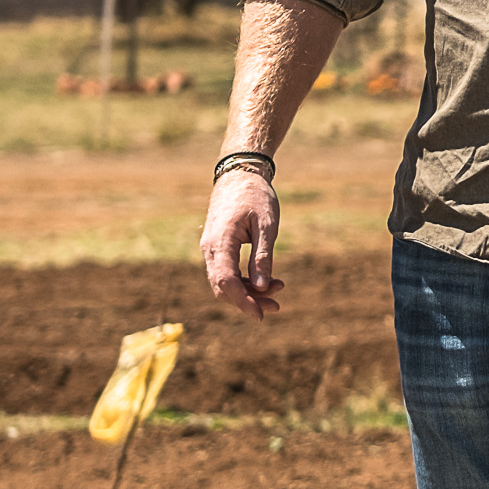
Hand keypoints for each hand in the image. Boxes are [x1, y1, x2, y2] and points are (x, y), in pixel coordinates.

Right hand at [198, 170, 285, 319]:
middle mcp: (209, 248)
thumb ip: (262, 257)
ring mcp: (211, 248)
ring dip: (249, 291)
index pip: (226, 281)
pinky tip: (267, 281)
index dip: (243, 301)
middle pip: (223, 287)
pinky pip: (226, 271)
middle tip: (277, 307)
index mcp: (220, 242)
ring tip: (279, 290)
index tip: (261, 315)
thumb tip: (262, 287)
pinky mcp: (217, 247)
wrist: (239, 173)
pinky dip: (245, 280)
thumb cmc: (255, 196)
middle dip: (248, 301)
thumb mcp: (266, 226)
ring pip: (224, 281)